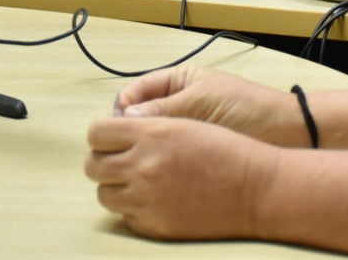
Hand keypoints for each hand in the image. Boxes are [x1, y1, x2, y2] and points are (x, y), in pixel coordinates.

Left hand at [86, 116, 277, 239]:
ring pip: (104, 194)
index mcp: (151, 134)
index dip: (101, 133)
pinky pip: (125, 217)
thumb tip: (116, 128)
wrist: (255, 189)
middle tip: (118, 159)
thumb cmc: (226, 150)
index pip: (96, 132)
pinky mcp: (155, 226)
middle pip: (92, 165)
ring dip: (115, 186)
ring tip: (136, 181)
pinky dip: (134, 208)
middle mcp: (143, 166)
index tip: (109, 137)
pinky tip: (155, 199)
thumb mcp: (185, 121)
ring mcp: (147, 200)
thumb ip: (147, 124)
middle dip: (102, 160)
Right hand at [114, 65, 306, 145]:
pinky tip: (154, 173)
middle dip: (129, 130)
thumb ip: (163, 109)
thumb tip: (124, 117)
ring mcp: (186, 128)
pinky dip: (159, 161)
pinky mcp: (194, 151)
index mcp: (179, 81)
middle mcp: (179, 102)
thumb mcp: (201, 103)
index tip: (116, 127)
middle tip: (123, 149)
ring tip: (137, 162)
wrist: (286, 133)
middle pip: (140, 116)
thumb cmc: (248, 109)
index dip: (123, 108)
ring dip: (143, 148)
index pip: (137, 92)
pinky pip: (168, 154)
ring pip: (152, 138)